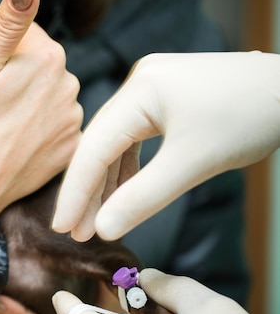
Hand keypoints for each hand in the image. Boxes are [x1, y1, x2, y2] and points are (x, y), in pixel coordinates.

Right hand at [0, 0, 81, 262]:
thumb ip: (7, 23)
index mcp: (47, 58)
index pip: (27, 32)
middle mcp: (70, 86)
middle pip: (41, 64)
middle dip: (18, 74)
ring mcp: (73, 120)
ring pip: (50, 94)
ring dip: (30, 101)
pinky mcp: (71, 149)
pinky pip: (57, 124)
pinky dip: (39, 127)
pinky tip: (15, 140)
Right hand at [52, 51, 279, 241]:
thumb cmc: (251, 118)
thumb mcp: (193, 163)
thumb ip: (144, 197)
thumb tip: (103, 230)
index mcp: (140, 90)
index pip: (94, 147)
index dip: (75, 191)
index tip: (61, 227)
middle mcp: (138, 82)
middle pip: (100, 144)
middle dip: (89, 190)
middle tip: (76, 231)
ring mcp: (152, 88)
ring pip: (117, 142)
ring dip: (107, 182)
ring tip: (97, 220)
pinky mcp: (165, 98)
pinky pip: (136, 137)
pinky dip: (129, 168)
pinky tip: (123, 192)